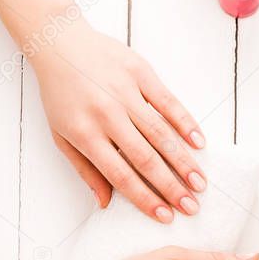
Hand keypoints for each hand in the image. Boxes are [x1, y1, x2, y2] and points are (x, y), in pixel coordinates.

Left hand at [33, 20, 205, 217]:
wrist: (59, 43)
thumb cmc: (60, 94)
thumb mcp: (61, 135)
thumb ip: (85, 170)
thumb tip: (105, 203)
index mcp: (85, 133)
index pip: (121, 174)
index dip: (145, 198)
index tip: (165, 216)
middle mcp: (107, 114)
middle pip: (145, 158)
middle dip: (171, 187)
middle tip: (191, 207)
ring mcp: (125, 92)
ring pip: (161, 133)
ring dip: (183, 161)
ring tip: (200, 183)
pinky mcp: (140, 72)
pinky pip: (168, 101)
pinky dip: (185, 122)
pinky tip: (199, 143)